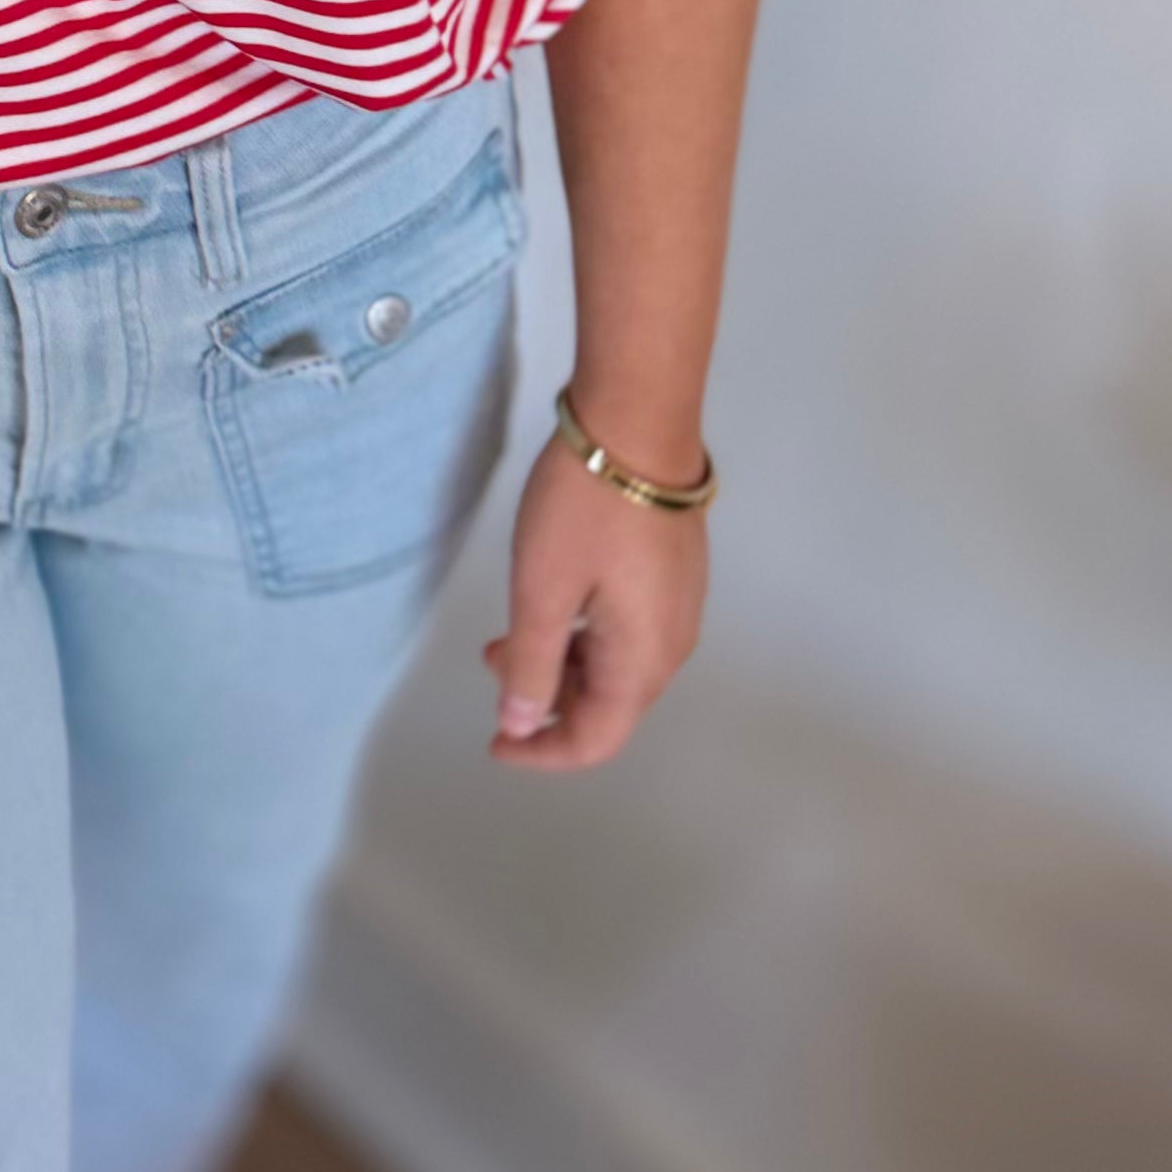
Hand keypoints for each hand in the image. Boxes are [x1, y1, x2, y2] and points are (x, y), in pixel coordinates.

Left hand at [482, 428, 708, 769]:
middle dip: (547, 699)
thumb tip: (522, 725)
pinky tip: (554, 599)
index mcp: (643, 660)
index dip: (543, 751)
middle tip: (493, 660)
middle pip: (609, 704)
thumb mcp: (542, 589)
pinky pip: (627, 629)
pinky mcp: (674, 572)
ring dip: (562, 661)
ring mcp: (678, 605)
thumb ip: (532, 665)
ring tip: (511, 630)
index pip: (596, 738)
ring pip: (616, 663)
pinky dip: (584, 632)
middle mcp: (671, 644)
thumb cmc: (584, 508)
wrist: (639, 420)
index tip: (495, 742)